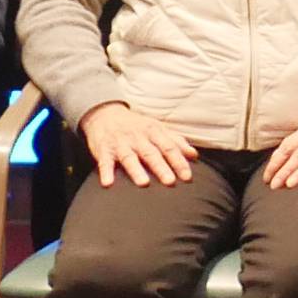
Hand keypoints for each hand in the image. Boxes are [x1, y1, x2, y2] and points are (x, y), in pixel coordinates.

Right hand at [79, 101, 198, 187]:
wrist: (105, 114)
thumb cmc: (136, 125)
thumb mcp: (157, 128)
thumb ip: (176, 141)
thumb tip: (193, 155)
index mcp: (153, 132)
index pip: (169, 148)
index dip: (179, 162)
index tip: (188, 177)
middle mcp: (137, 138)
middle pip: (151, 153)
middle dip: (161, 167)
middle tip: (170, 182)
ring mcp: (120, 144)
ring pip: (129, 157)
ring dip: (136, 170)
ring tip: (144, 183)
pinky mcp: (104, 150)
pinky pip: (105, 162)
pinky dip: (105, 172)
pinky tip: (108, 184)